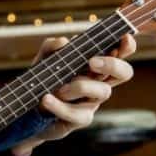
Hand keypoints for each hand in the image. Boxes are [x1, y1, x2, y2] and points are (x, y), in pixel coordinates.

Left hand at [10, 34, 135, 155]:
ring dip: (80, 86)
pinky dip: (60, 106)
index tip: (124, 37)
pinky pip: (77, 113)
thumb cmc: (43, 80)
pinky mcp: (80, 119)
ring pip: (102, 91)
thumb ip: (51, 48)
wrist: (28, 108)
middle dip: (113, 64)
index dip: (126, 45)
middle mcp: (99, 82)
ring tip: (59, 88)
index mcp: (95, 65)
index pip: (119, 53)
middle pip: (124, 73)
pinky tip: (46, 99)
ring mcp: (92, 101)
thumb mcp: (43, 60)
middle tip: (92, 62)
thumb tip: (64, 42)